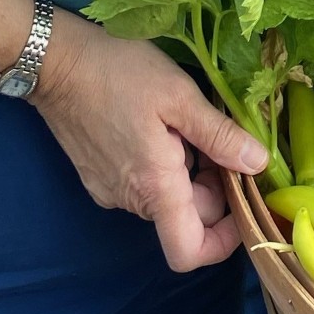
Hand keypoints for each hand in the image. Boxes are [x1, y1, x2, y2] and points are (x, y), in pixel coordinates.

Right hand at [33, 9, 267, 272]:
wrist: (55, 60)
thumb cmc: (120, 71)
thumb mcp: (179, 96)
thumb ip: (220, 136)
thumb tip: (259, 164)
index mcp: (153, 186)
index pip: (189, 253)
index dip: (223, 241)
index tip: (243, 202)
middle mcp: (129, 200)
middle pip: (185, 218)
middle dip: (213, 188)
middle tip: (222, 139)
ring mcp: (109, 190)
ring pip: (165, 199)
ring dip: (189, 172)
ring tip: (190, 124)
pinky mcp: (98, 176)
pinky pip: (143, 185)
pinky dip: (164, 165)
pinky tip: (163, 126)